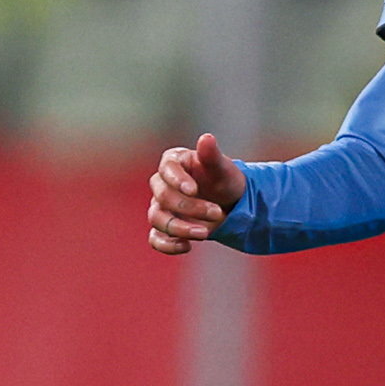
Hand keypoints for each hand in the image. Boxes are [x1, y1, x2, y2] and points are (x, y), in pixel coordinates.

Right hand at [148, 132, 247, 255]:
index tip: (194, 190)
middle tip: (217, 213)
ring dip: (180, 228)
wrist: (229, 203)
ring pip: (157, 219)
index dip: (177, 180)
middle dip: (189, 207)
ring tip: (206, 233)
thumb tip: (206, 138)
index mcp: (173, 162)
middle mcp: (162, 184)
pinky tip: (188, 247)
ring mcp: (160, 207)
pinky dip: (168, 245)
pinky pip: (155, 238)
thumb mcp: (223, 169)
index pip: (166, 169)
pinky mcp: (163, 228)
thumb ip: (212, 156)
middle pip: (163, 196)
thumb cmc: (224, 180)